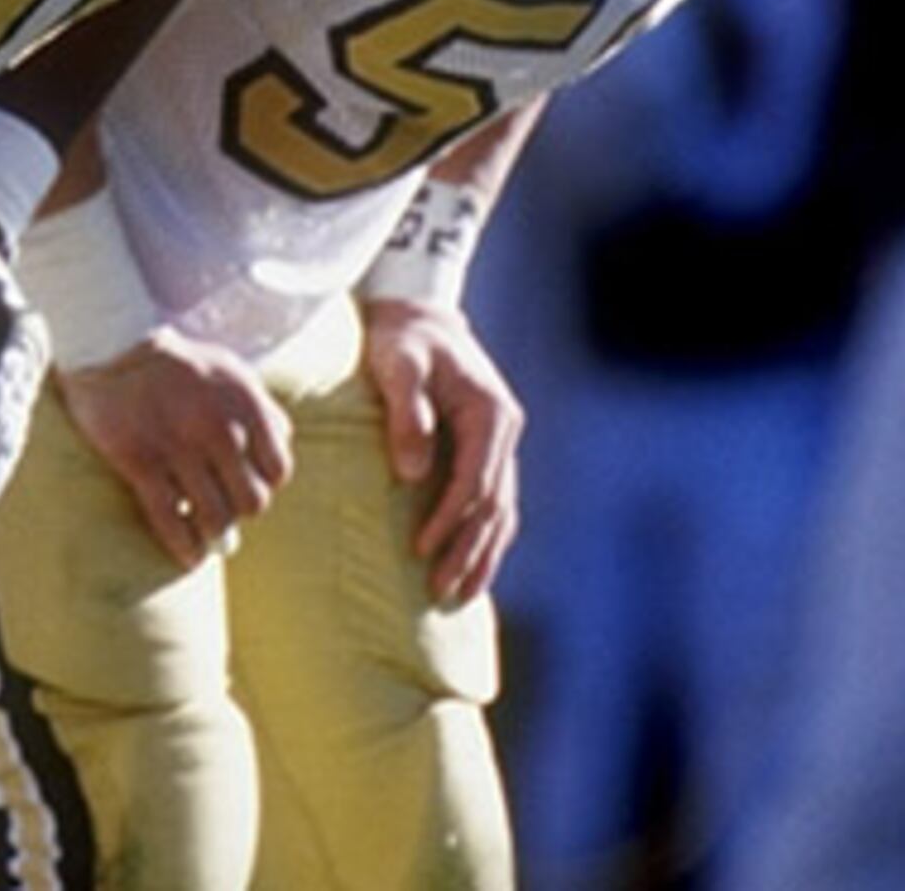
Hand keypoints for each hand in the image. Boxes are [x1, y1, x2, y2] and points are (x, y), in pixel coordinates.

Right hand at [56, 332, 291, 568]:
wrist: (112, 347)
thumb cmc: (178, 364)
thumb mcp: (232, 371)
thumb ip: (263, 407)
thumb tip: (283, 446)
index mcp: (246, 404)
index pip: (278, 472)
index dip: (265, 484)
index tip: (246, 483)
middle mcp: (218, 428)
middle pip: (251, 502)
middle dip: (239, 509)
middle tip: (224, 506)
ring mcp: (178, 448)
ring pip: (215, 518)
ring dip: (214, 533)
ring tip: (208, 536)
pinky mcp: (141, 462)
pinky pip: (170, 520)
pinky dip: (184, 547)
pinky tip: (189, 557)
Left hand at [364, 297, 520, 606]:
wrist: (417, 311)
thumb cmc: (403, 337)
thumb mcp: (399, 365)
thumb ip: (407, 415)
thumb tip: (413, 475)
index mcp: (491, 414)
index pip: (474, 483)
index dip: (449, 519)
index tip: (421, 549)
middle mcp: (506, 431)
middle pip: (494, 506)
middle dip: (469, 550)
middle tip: (440, 589)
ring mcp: (502, 441)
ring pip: (502, 510)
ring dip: (483, 554)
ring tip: (460, 593)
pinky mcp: (488, 448)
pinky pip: (494, 501)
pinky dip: (486, 535)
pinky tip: (473, 564)